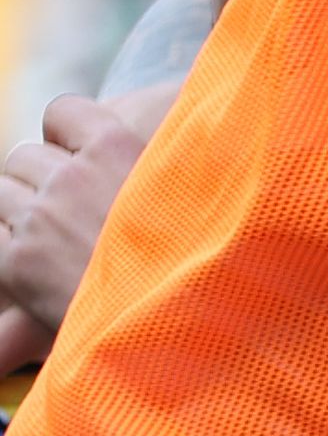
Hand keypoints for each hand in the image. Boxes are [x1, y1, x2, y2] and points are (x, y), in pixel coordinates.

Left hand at [0, 82, 170, 334]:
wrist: (182, 323)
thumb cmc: (200, 259)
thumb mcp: (192, 192)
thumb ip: (155, 165)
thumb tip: (154, 138)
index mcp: (117, 148)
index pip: (61, 112)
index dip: (66, 137)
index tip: (83, 161)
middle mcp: (71, 177)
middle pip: (23, 157)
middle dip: (40, 181)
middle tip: (77, 217)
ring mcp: (38, 219)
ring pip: (1, 194)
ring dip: (21, 214)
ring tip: (61, 245)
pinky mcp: (16, 262)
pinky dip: (13, 250)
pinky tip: (48, 271)